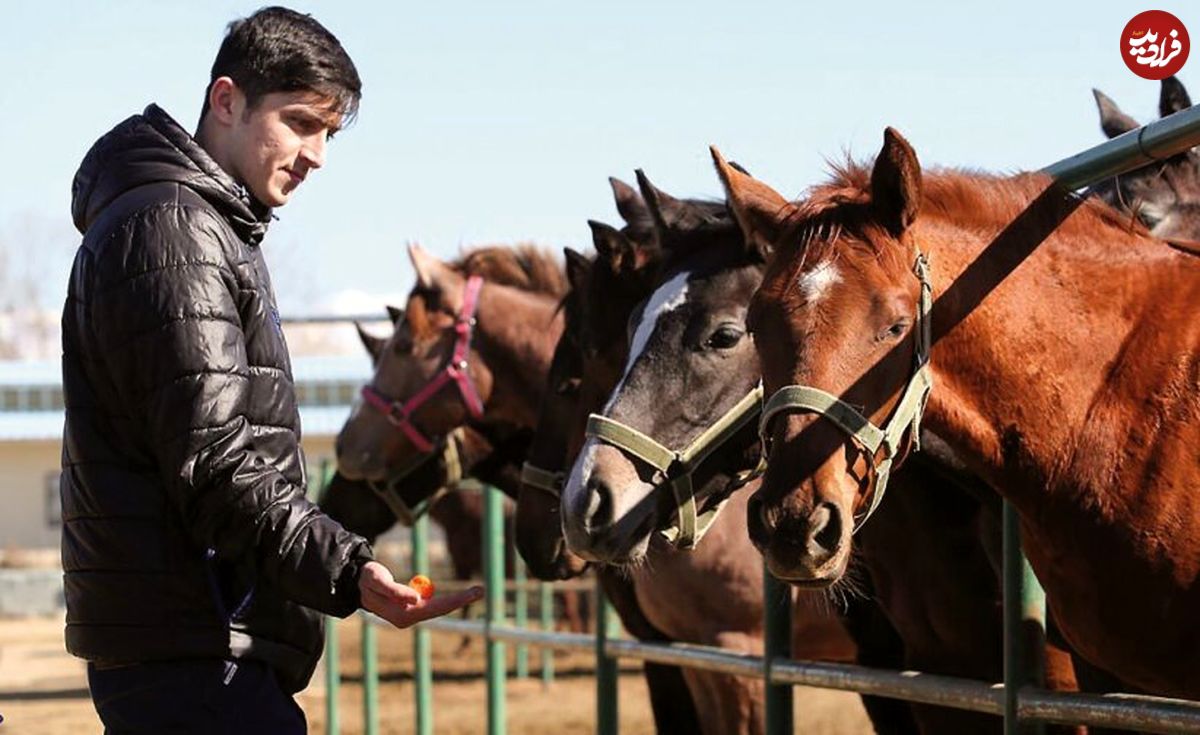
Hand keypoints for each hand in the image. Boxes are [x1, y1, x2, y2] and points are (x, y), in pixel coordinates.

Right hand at [357, 561, 482, 628]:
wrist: (357, 584)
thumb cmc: (368, 579)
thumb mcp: (377, 580)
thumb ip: (394, 590)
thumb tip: (415, 600)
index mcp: (402, 614)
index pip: (434, 608)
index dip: (455, 601)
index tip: (473, 593)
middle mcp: (408, 618)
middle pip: (441, 610)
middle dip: (462, 601)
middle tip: (482, 590)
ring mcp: (411, 615)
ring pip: (439, 608)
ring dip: (456, 601)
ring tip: (475, 592)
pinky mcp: (412, 610)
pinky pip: (434, 604)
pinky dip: (445, 601)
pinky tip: (456, 597)